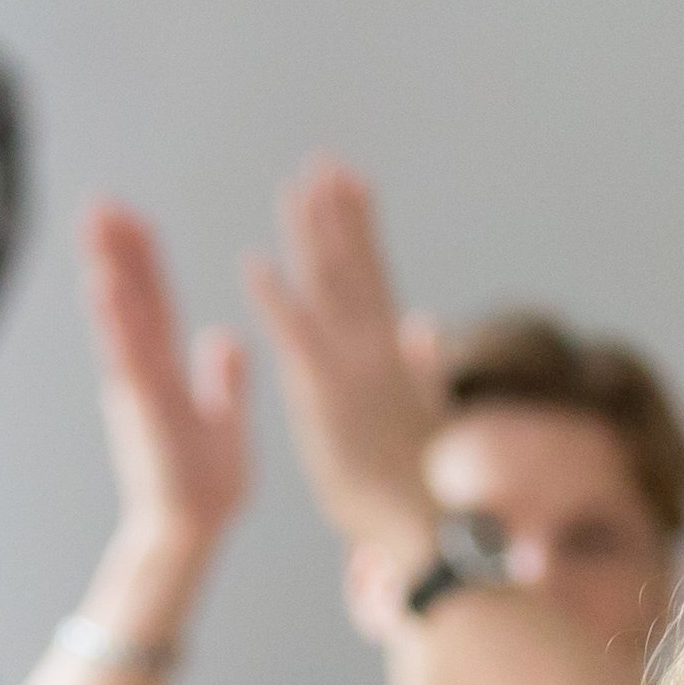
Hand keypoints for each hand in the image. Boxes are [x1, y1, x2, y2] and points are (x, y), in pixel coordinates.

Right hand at [85, 202, 249, 559]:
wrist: (192, 531)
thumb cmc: (208, 485)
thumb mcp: (224, 419)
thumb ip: (223, 378)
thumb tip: (225, 337)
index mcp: (167, 372)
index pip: (155, 303)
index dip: (145, 260)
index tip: (133, 218)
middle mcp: (144, 373)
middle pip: (131, 299)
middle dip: (116, 249)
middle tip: (100, 200)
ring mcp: (137, 388)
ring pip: (121, 318)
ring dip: (108, 269)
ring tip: (95, 225)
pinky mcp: (138, 408)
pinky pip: (125, 355)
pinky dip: (113, 320)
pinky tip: (101, 282)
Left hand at [241, 156, 446, 569]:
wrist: (429, 522)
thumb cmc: (420, 478)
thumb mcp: (422, 409)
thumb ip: (420, 359)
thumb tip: (425, 322)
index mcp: (393, 351)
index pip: (376, 273)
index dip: (362, 224)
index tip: (353, 180)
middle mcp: (376, 348)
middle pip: (354, 266)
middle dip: (338, 213)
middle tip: (323, 162)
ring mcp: (353, 368)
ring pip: (330, 288)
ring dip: (312, 235)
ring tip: (298, 187)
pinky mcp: (327, 397)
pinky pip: (296, 338)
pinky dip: (276, 300)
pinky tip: (254, 264)